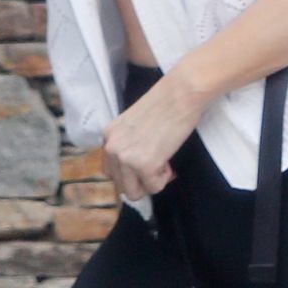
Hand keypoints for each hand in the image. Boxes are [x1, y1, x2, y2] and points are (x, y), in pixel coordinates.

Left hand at [101, 68, 207, 202]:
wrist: (180, 94)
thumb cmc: (164, 104)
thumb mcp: (133, 125)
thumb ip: (128, 144)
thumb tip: (135, 170)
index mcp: (108, 136)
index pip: (110, 171)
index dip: (130, 172)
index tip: (147, 161)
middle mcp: (111, 148)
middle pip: (120, 185)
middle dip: (140, 180)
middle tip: (158, 164)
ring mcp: (126, 158)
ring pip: (133, 193)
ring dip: (150, 183)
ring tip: (163, 164)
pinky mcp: (144, 165)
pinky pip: (153, 188)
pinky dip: (163, 180)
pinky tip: (169, 162)